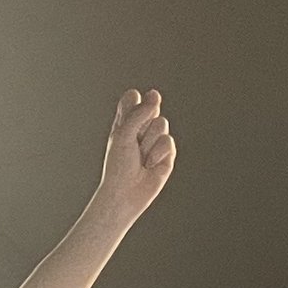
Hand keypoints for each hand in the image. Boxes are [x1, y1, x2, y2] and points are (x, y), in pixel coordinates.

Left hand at [93, 88, 175, 228]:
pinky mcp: (167, 153)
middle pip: (151, 106)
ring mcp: (155, 139)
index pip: (133, 97)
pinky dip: (157, 154)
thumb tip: (155, 94)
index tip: (127, 118)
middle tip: (134, 139)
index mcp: (125, 121)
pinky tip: (149, 166)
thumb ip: (138, 112)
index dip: (134, 102)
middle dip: (143, 122)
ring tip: (140, 158)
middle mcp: (141, 127)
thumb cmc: (118, 165)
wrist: (125, 193)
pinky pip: (168, 141)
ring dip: (148, 142)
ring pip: (161, 123)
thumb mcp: (123, 133)